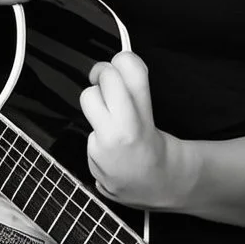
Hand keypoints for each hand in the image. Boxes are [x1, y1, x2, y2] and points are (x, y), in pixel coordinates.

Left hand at [79, 50, 185, 208]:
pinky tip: (107, 144)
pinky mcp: (92, 157)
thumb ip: (134, 87)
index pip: (130, 67)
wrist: (157, 185)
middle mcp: (124, 127)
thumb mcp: (152, 112)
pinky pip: (87, 128)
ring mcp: (105, 144)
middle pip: (104, 77)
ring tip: (108, 116)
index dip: (123, 59)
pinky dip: (95, 132)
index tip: (121, 65)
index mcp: (145, 111)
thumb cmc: (154, 146)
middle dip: (103, 74)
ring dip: (95, 101)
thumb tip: (115, 64)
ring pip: (88, 97)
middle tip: (108, 83)